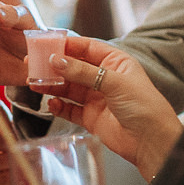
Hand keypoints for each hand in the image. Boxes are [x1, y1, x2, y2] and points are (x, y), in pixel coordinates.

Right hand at [35, 37, 183, 177]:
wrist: (151, 140)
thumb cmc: (143, 105)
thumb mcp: (113, 81)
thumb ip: (82, 71)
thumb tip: (56, 60)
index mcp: (115, 62)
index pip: (86, 48)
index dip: (66, 45)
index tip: (45, 44)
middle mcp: (105, 78)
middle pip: (73, 67)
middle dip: (53, 66)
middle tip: (32, 64)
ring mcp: (97, 98)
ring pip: (68, 88)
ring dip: (52, 85)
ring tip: (35, 82)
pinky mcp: (91, 117)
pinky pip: (69, 109)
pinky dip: (58, 106)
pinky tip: (51, 103)